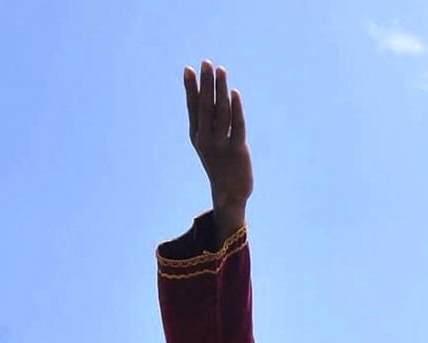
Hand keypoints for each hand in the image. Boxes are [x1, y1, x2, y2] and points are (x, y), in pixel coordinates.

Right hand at [184, 61, 251, 242]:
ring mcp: (222, 145)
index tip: (189, 69)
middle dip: (206, 83)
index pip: (193, 107)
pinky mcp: (238, 151)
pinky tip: (235, 93)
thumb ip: (208, 124)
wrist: (229, 194)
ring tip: (221, 71)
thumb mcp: (208, 145)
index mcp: (197, 136)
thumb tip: (210, 99)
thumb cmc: (220, 165)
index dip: (191, 88)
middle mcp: (206, 139)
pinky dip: (236, 109)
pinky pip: (237, 127)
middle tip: (206, 63)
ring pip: (221, 113)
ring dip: (221, 90)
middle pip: (206, 106)